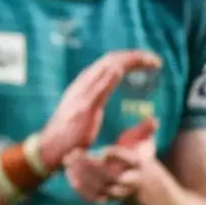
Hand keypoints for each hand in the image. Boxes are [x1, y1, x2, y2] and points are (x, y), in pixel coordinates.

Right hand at [38, 50, 161, 169]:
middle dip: (134, 56)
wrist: (50, 148)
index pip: (110, 63)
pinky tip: (121, 70)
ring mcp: (82, 94)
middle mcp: (83, 84)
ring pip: (106, 69)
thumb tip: (110, 88)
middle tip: (155, 59)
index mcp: (86, 85)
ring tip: (149, 61)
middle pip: (110, 61)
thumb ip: (97, 96)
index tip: (149, 61)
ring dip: (129, 62)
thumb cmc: (69, 134)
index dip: (130, 59)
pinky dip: (110, 76)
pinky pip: (98, 87)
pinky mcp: (83, 107)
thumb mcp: (86, 110)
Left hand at [65, 116, 158, 204]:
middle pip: (112, 176)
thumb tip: (154, 119)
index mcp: (138, 164)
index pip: (130, 160)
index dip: (117, 155)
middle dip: (92, 165)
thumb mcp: (140, 140)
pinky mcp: (107, 199)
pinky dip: (81, 189)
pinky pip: (94, 198)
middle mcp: (130, 180)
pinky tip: (69, 174)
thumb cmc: (134, 153)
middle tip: (75, 152)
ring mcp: (118, 192)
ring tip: (68, 161)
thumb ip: (145, 130)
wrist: (136, 178)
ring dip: (82, 176)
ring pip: (101, 188)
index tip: (103, 150)